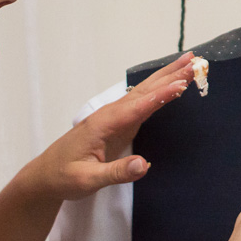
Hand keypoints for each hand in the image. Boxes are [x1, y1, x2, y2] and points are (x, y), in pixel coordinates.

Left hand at [18, 53, 197, 203]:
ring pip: (145, 93)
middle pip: (145, 90)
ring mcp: (115, 117)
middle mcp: (111, 114)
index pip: (138, 106)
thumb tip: (144, 165)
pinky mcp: (119, 124)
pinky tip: (170, 85)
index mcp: (103, 123)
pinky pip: (143, 103)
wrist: (45, 176)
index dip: (161, 95)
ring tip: (188, 62)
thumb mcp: (87, 180)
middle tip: (194, 60)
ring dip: (167, 77)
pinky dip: (160, 92)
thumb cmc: (64, 177)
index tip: (183, 83)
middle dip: (170, 74)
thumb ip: (116, 172)